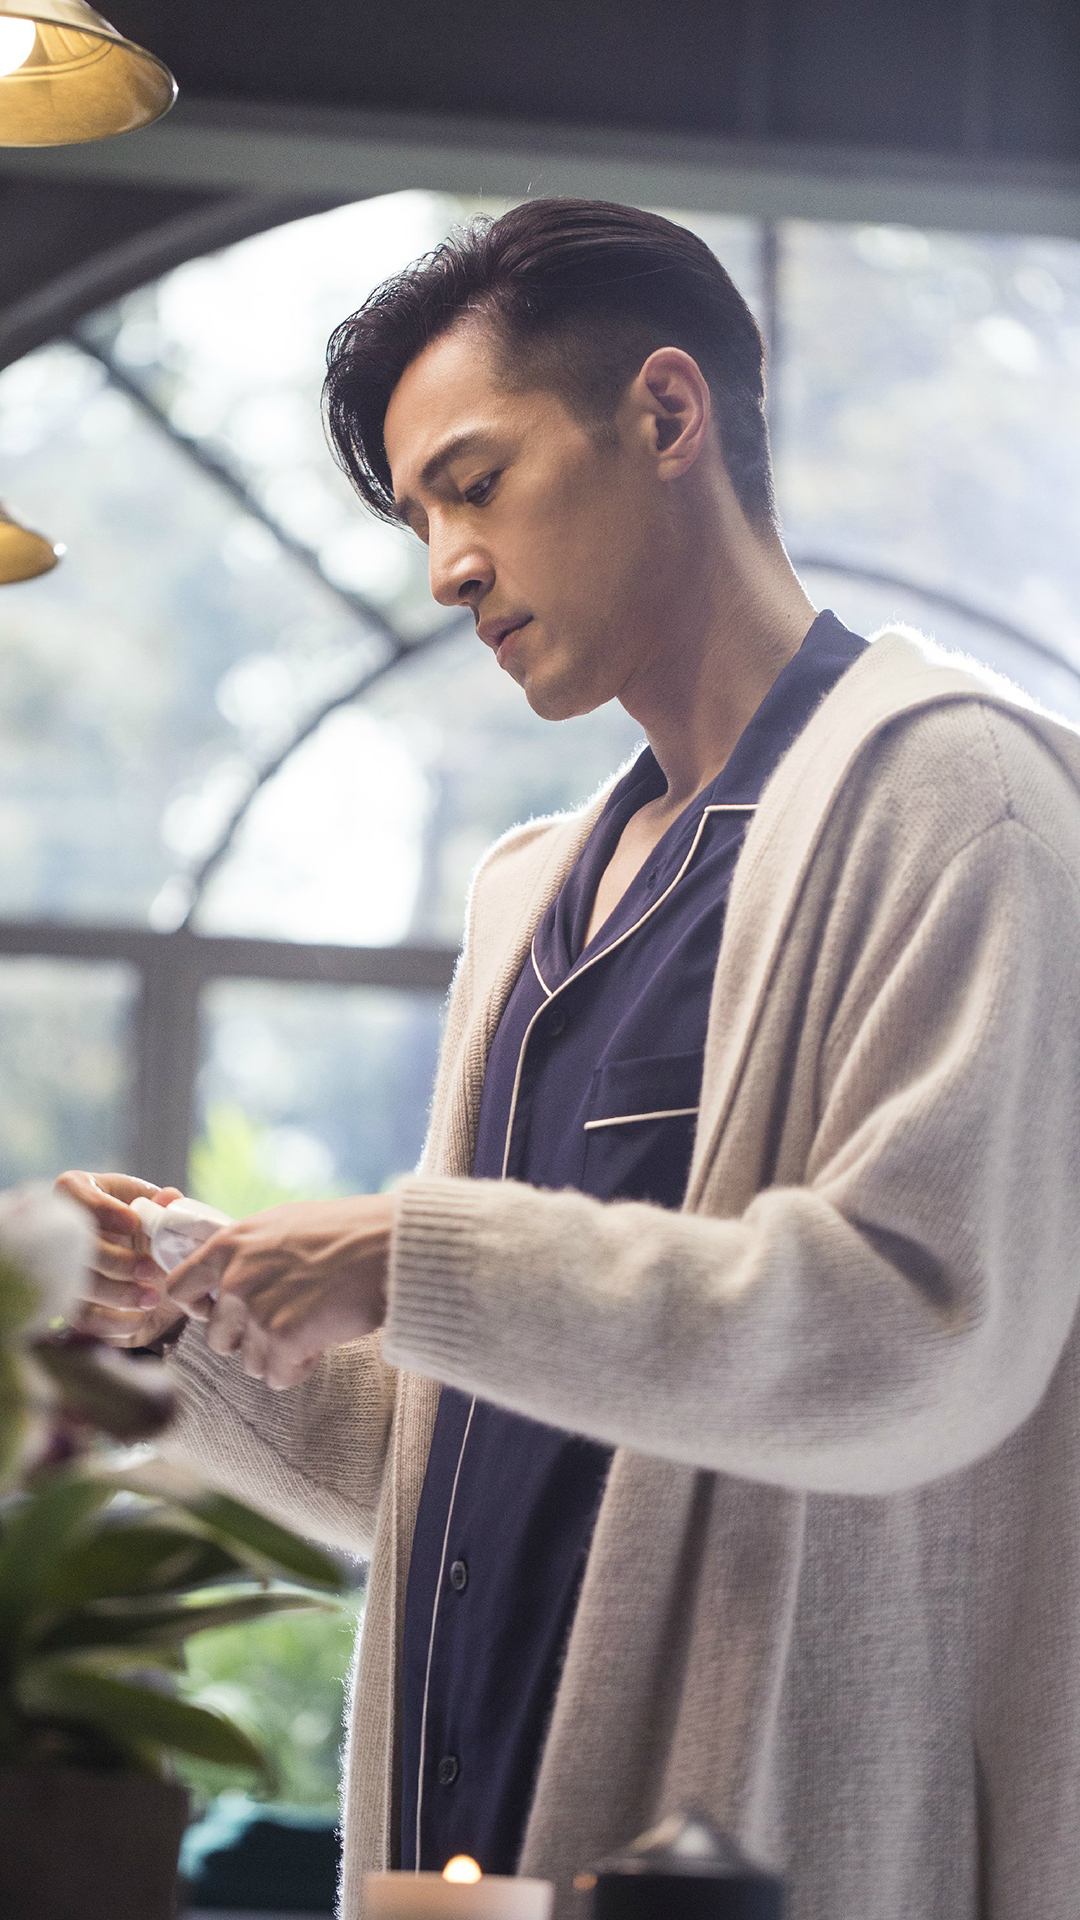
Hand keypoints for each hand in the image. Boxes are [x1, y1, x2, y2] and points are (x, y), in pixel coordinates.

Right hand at [54, 1170, 184, 1347]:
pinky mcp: (69, 1302)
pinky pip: (83, 1318)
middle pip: (73, 1247)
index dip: (102, 1210)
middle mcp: (59, 1229)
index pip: (75, 1194)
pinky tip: (139, 1318)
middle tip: (150, 1269)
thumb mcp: (157, 1207)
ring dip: (117, 1295)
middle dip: (114, 1261)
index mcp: (78, 1191)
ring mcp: (59, 1269)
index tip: (134, 1224)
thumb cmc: (148, 1223)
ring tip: (152, 1297)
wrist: (150, 1263)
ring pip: (76, 1285)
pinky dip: (112, 1322)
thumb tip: (169, 1198)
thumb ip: (164, 1203)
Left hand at [165, 1194, 396, 1390]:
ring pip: (248, 1361)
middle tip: (282, 1324)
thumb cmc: (347, 1229)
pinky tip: (319, 1345)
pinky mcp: (282, 1339)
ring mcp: (258, 1310)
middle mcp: (236, 1277)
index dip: (199, 1306)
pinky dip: (298, 1368)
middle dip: (247, 1338)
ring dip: (276, 1355)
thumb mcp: (283, 1224)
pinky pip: (277, 1376)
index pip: (179, 1288)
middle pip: (216, 1337)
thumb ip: (250, 1250)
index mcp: (230, 1244)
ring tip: (309, 1332)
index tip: (219, 1310)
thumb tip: (232, 1274)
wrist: (387, 1245)